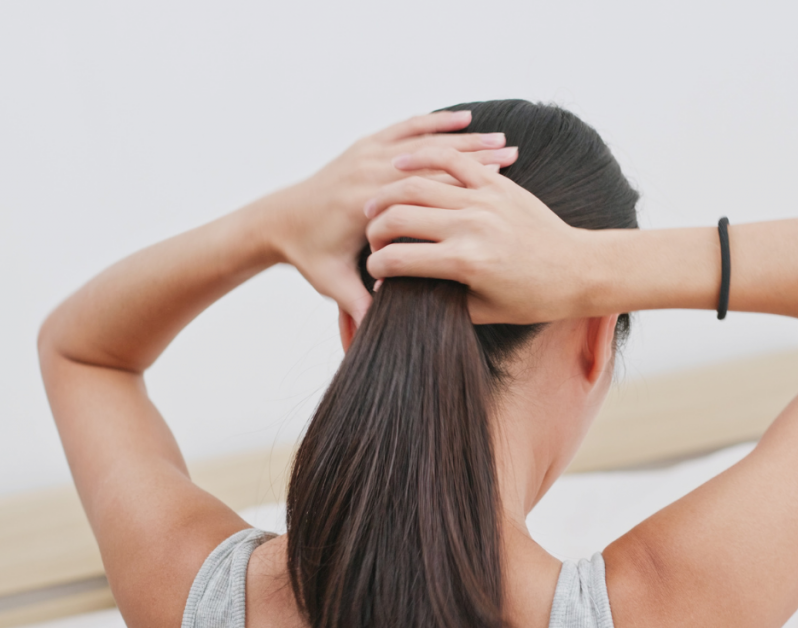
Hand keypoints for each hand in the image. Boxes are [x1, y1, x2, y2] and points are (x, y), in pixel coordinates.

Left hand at [257, 112, 517, 323]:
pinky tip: (468, 120)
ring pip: (427, 140)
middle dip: (478, 158)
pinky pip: (409, 127)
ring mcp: (366, 153)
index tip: (498, 195)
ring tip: (506, 142)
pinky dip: (438, 123)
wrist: (279, 219)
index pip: (423, 194)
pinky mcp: (366, 146)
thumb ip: (357, 306)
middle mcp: (367, 171)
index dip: (463, 193)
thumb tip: (373, 337)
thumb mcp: (334, 284)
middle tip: (518, 160)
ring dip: (467, 139)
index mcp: (364, 204)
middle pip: (434, 161)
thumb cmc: (309, 255)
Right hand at [363, 148, 594, 324]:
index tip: (374, 271)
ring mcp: (484, 200)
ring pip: (418, 184)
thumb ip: (438, 299)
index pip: (398, 260)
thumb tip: (400, 292)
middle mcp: (471, 226)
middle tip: (372, 238)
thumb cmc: (534, 298)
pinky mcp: (497, 185)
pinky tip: (401, 164)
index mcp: (465, 262)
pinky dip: (423, 157)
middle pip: (399, 216)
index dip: (377, 266)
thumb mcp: (484, 310)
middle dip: (375, 229)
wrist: (579, 269)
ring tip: (375, 206)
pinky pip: (453, 160)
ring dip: (388, 194)